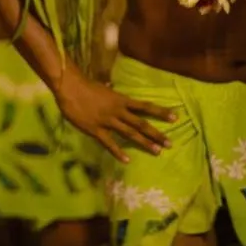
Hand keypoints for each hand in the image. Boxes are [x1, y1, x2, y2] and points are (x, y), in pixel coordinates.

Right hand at [54, 70, 174, 162]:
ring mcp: (108, 121)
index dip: (161, 112)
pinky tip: (127, 160)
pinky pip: (109, 143)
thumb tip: (109, 87)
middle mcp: (118, 111)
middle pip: (141, 124)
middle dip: (156, 134)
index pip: (145, 106)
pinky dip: (118, 152)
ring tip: (157, 152)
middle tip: (170, 144)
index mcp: (121, 100)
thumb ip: (108, 91)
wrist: (69, 88)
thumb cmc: (84, 85)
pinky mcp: (96, 130)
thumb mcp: (101, 87)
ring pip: (130, 134)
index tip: (175, 117)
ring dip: (144, 143)